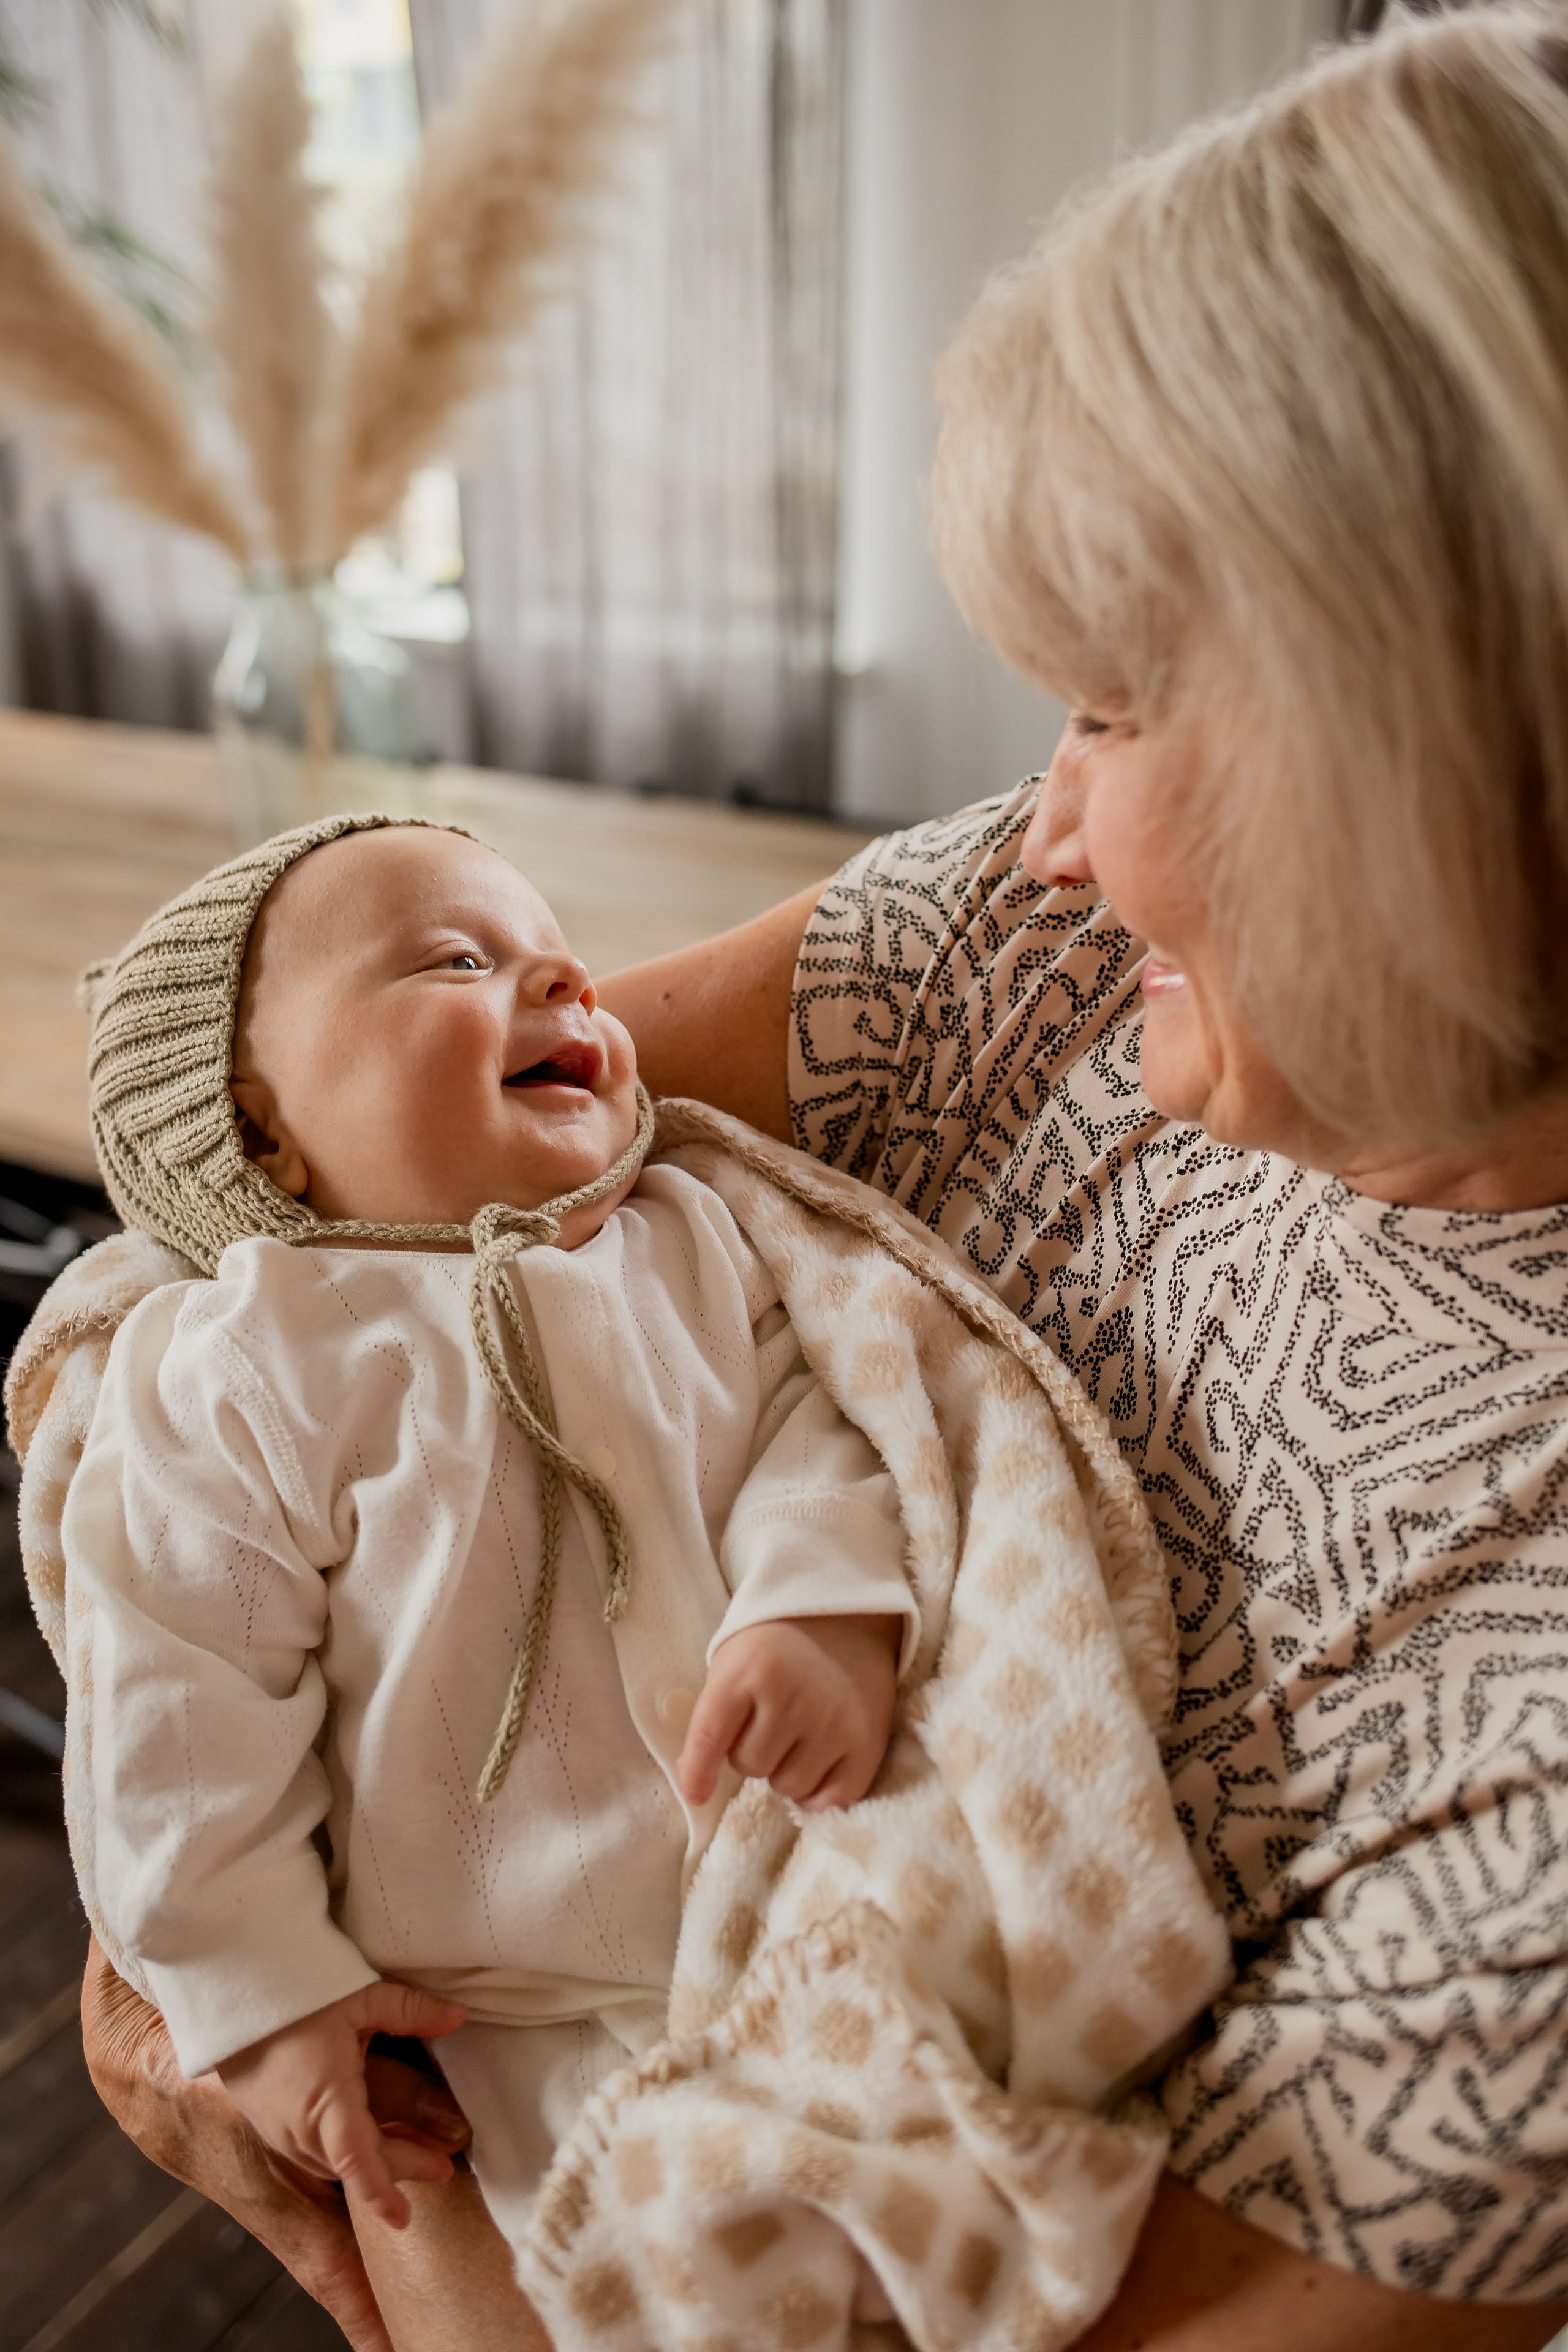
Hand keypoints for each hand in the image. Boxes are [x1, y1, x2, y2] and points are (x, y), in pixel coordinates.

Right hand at [216, 1982, 467, 2231]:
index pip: (358, 2158)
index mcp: (324, 2099)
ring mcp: (281, 2133)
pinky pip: (315, 2153)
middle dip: (400, 2171)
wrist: (229, 2000)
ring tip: (415, 2156)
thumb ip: (410, 2010)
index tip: (403, 2219)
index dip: (381, 2191)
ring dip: (374, 2163)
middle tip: (443, 2169)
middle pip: (355, 2165)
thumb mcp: (357, 1997)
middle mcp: (299, 2127)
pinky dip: (347, 2154)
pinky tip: (370, 2140)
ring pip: (334, 2163)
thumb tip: (458, 2016)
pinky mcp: (271, 2128)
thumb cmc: (293, 1995)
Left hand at [676, 1612, 898, 1810]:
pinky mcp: (867, 1745)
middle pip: (750, 1765)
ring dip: (784, 1771)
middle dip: (751, 1752)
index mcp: (752, 1670)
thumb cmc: (777, 1648)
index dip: (697, 1771)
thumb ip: (713, 1717)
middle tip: (768, 1722)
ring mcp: (834, 1723)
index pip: (711, 1735)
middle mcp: (794, 1697)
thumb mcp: (734, 1662)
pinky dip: (817, 1793)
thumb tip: (695, 1786)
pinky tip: (817, 1762)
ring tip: (796, 1735)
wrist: (846, 1622)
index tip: (694, 1794)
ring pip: (788, 1786)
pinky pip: (830, 1801)